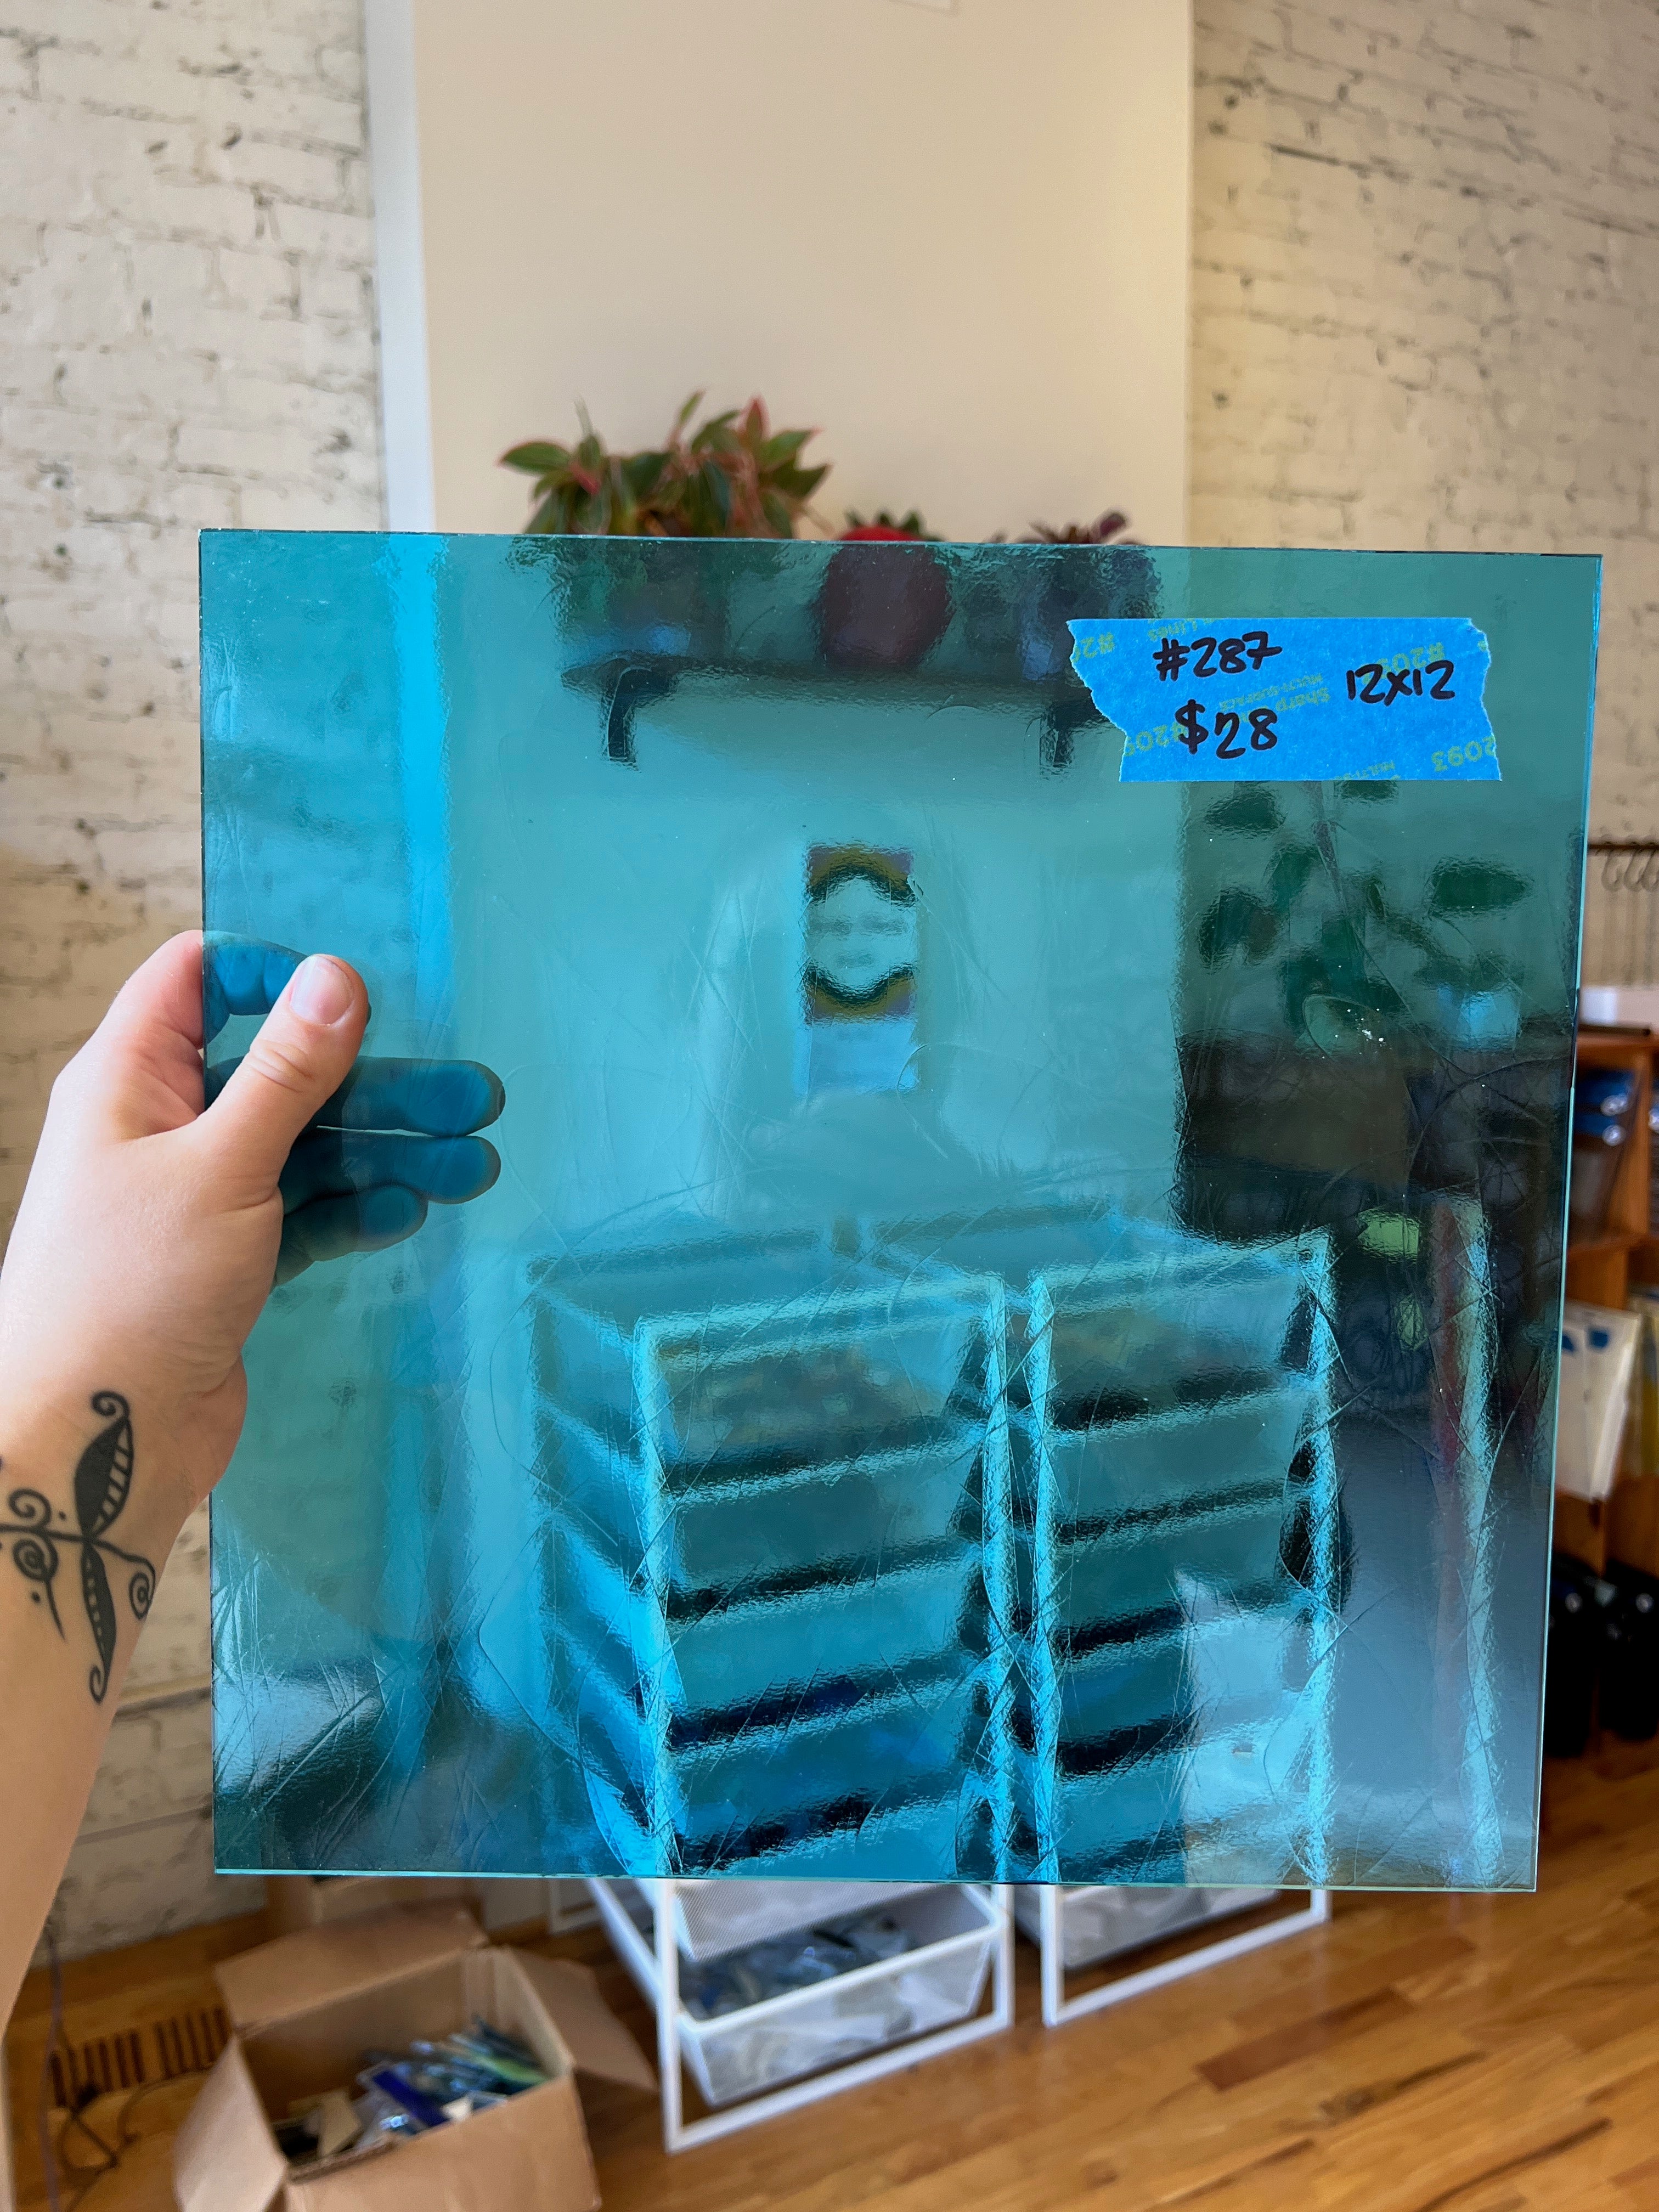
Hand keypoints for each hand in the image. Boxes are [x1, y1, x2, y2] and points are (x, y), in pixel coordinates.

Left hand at [0, 933, 502, 1521]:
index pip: (201, 980)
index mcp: (131, 1080)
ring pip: (308, 1149)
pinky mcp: (229, 1261)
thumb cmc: (127, 1293)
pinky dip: (356, 1210)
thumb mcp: (221, 1166)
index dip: (277, 976)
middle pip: (284, 1074)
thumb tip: (336, 978)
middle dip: (380, 1085)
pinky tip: (410, 1211)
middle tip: (474, 1099)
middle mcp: (163, 1128)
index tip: (359, 1003)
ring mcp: (198, 1197)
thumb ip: (287, 1073)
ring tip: (476, 1166)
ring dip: (389, 1153)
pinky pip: (305, 1215)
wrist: (92, 1440)